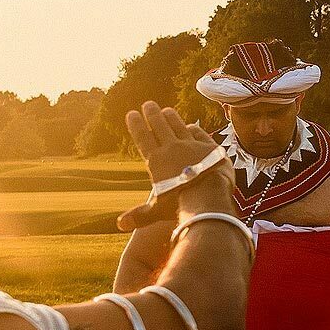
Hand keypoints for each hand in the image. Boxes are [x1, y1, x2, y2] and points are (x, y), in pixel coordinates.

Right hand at [118, 101, 231, 230]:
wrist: (209, 199)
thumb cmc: (180, 207)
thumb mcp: (157, 211)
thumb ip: (139, 215)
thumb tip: (120, 225)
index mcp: (156, 160)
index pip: (143, 137)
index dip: (136, 124)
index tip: (132, 113)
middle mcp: (171, 148)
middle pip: (159, 125)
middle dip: (152, 113)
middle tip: (148, 104)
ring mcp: (191, 145)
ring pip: (178, 125)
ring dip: (171, 116)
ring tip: (166, 111)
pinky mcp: (209, 147)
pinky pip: (199, 133)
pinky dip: (193, 129)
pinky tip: (191, 127)